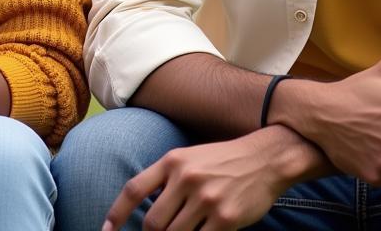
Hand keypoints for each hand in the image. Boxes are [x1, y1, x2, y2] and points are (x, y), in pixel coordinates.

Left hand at [102, 124, 330, 230]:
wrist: (265, 158)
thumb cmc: (223, 161)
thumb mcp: (191, 158)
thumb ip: (167, 180)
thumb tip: (143, 210)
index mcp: (173, 161)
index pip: (135, 189)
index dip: (116, 213)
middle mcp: (186, 178)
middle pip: (153, 223)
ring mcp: (206, 199)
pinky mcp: (225, 219)